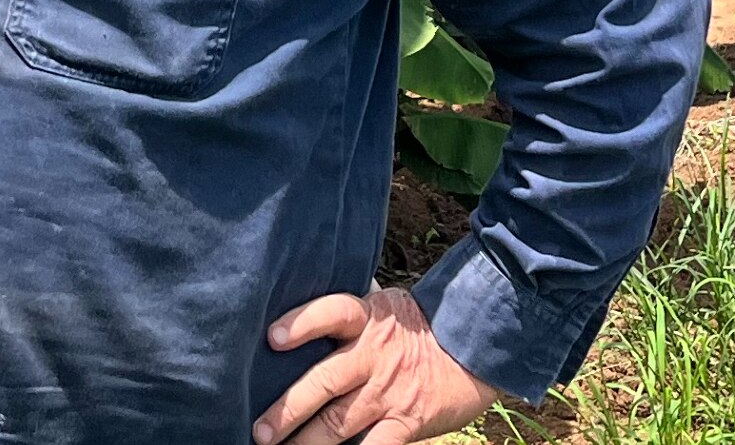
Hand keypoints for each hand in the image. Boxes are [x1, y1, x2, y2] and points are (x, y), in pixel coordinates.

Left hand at [253, 286, 497, 444]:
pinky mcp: (407, 422)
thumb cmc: (418, 328)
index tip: (272, 338)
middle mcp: (374, 355)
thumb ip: (350, 311)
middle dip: (288, 409)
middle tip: (260, 430)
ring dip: (307, 441)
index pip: (331, 313)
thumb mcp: (386, 306)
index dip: (302, 323)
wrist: (473, 350)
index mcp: (368, 319)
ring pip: (340, 422)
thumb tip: (303, 304)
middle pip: (325, 381)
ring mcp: (389, 392)